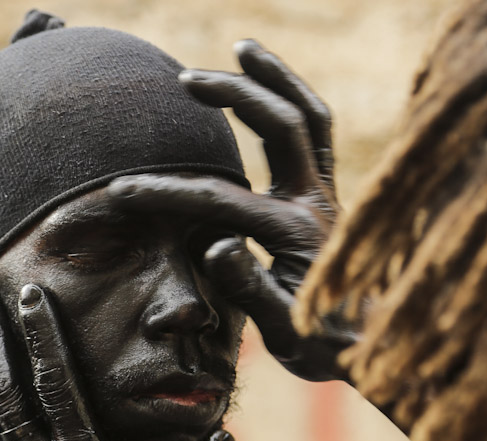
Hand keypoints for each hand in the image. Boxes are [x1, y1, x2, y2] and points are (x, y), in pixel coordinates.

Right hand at [107, 39, 355, 382]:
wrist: (364, 346)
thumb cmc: (318, 343)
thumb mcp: (284, 329)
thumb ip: (250, 288)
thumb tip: (214, 246)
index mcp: (297, 236)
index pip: (223, 201)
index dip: (168, 193)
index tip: (121, 190)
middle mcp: (316, 204)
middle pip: (281, 128)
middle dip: (233, 97)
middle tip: (187, 79)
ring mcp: (326, 194)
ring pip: (308, 117)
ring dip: (275, 79)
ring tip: (243, 47)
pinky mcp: (327, 195)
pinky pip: (316, 132)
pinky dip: (294, 99)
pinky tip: (269, 83)